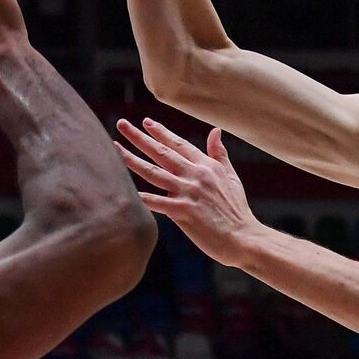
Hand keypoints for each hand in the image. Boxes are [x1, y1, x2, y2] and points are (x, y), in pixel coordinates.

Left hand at [116, 119, 259, 266]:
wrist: (243, 237)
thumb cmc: (236, 209)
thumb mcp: (231, 176)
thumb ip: (219, 153)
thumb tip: (216, 131)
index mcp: (206, 165)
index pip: (179, 144)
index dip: (161, 132)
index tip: (145, 122)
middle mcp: (195, 175)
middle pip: (161, 152)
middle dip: (139, 137)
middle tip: (121, 124)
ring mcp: (188, 192)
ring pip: (154, 173)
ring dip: (132, 160)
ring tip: (115, 149)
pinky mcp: (183, 212)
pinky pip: (157, 202)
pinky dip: (141, 197)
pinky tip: (125, 190)